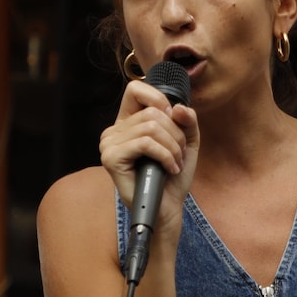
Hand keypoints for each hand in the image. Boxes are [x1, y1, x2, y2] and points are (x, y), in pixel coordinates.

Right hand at [99, 78, 199, 228]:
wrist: (167, 207)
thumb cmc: (172, 176)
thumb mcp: (186, 141)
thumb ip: (187, 120)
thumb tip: (178, 107)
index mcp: (127, 123)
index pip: (136, 89)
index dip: (160, 100)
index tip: (174, 122)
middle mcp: (114, 131)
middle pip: (152, 112)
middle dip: (175, 133)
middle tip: (178, 154)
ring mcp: (109, 144)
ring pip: (151, 127)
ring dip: (172, 147)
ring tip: (174, 163)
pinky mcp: (112, 158)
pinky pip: (145, 143)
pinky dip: (165, 155)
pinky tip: (169, 168)